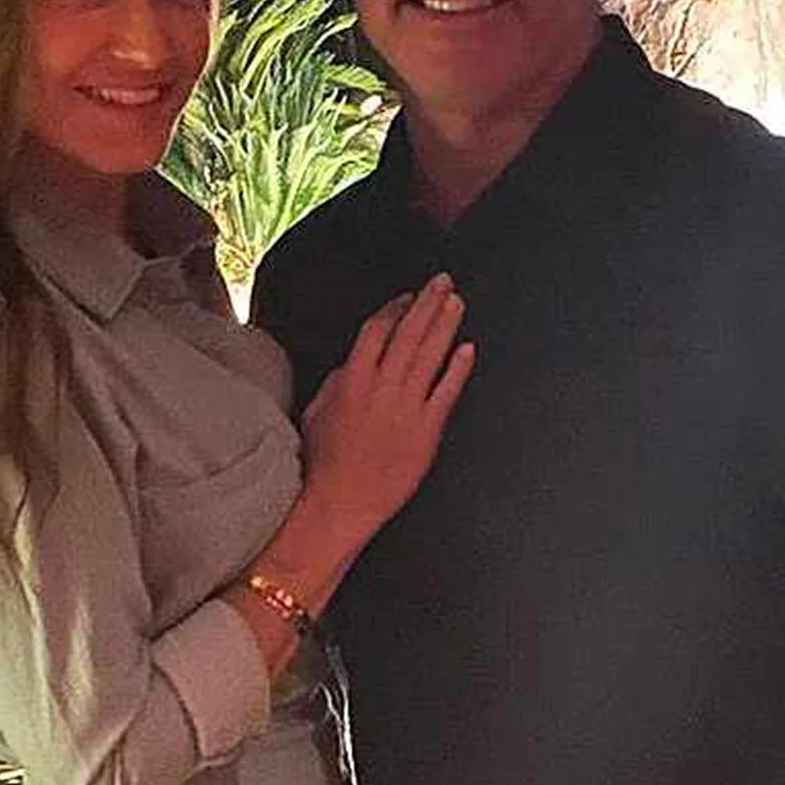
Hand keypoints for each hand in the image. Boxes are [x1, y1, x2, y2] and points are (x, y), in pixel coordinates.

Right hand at [300, 275, 474, 548]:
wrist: (341, 501)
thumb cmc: (324, 463)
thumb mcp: (317, 413)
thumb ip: (336, 383)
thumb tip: (351, 365)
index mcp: (352, 380)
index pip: (377, 331)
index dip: (395, 309)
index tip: (407, 297)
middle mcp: (381, 387)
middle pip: (409, 334)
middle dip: (427, 304)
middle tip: (443, 282)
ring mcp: (406, 408)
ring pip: (430, 356)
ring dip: (445, 325)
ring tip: (457, 303)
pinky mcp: (427, 430)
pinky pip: (446, 392)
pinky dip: (458, 369)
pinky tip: (467, 349)